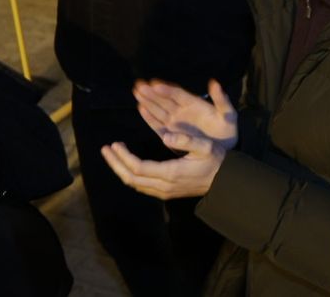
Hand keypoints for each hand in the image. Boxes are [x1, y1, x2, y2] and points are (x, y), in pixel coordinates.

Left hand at [99, 134, 225, 200]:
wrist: (224, 182)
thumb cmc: (215, 160)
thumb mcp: (204, 146)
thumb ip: (185, 140)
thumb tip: (165, 136)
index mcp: (171, 172)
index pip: (138, 167)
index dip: (123, 157)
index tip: (114, 144)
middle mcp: (164, 186)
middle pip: (131, 178)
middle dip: (116, 164)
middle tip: (106, 149)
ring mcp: (164, 192)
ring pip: (134, 184)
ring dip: (121, 170)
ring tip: (112, 155)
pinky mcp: (165, 193)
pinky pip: (141, 186)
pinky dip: (130, 175)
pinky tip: (126, 165)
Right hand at [135, 79, 238, 152]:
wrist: (224, 151)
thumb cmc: (227, 130)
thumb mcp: (228, 115)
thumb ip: (221, 100)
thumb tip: (215, 83)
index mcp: (195, 104)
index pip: (178, 94)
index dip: (167, 89)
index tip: (155, 83)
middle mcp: (183, 111)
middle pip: (165, 100)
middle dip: (152, 93)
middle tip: (139, 85)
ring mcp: (176, 122)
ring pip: (159, 110)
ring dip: (148, 101)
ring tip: (136, 91)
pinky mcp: (172, 133)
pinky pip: (158, 124)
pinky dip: (150, 118)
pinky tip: (141, 109)